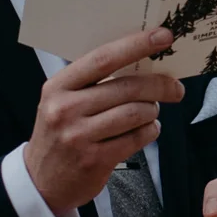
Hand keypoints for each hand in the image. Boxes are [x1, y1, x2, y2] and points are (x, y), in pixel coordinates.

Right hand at [28, 28, 184, 210]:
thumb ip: (93, 83)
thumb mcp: (63, 101)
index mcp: (59, 86)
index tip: (163, 37)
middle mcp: (66, 108)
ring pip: (135, 113)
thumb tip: (141, 62)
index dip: (136, 45)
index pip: (103, 59)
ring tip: (151, 112)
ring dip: (152, 111)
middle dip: (159, 85)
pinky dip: (150, 131)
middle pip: (126, 87)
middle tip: (175, 88)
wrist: (41, 180)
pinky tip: (147, 129)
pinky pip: (136, 138)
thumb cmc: (60, 134)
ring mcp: (79, 135)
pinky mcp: (94, 159)